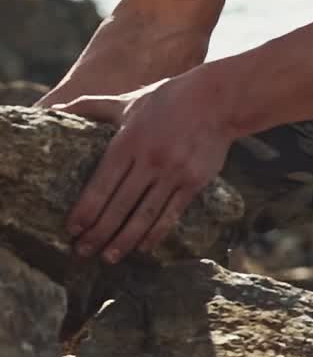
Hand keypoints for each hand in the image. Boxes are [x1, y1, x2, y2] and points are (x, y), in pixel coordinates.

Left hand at [61, 77, 232, 262]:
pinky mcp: (195, 181)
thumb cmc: (168, 99)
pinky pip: (172, 214)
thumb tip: (49, 108)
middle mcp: (150, 159)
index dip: (85, 211)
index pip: (101, 185)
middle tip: (82, 251)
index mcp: (129, 141)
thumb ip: (91, 106)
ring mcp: (174, 172)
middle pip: (119, 205)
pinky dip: (156, 233)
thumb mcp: (128, 101)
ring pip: (144, 215)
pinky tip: (143, 247)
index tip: (71, 230)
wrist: (219, 99)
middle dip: (98, 232)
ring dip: (124, 240)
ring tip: (108, 257)